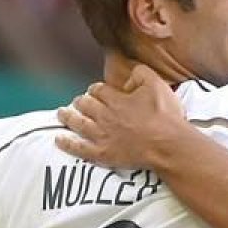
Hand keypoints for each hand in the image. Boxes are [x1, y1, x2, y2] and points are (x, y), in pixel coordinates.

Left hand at [55, 64, 191, 168]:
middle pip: (84, 105)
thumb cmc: (165, 116)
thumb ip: (139, 73)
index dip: (95, 89)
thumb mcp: (156, 83)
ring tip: (62, 114)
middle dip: (80, 101)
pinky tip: (59, 139)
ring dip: (67, 117)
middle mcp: (105, 116)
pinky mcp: (103, 153)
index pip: (98, 90)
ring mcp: (102, 136)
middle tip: (79, 102)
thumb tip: (127, 79)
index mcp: (116, 99)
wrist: (169, 144)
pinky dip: (66, 143)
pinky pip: (78, 148)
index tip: (96, 91)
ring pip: (77, 123)